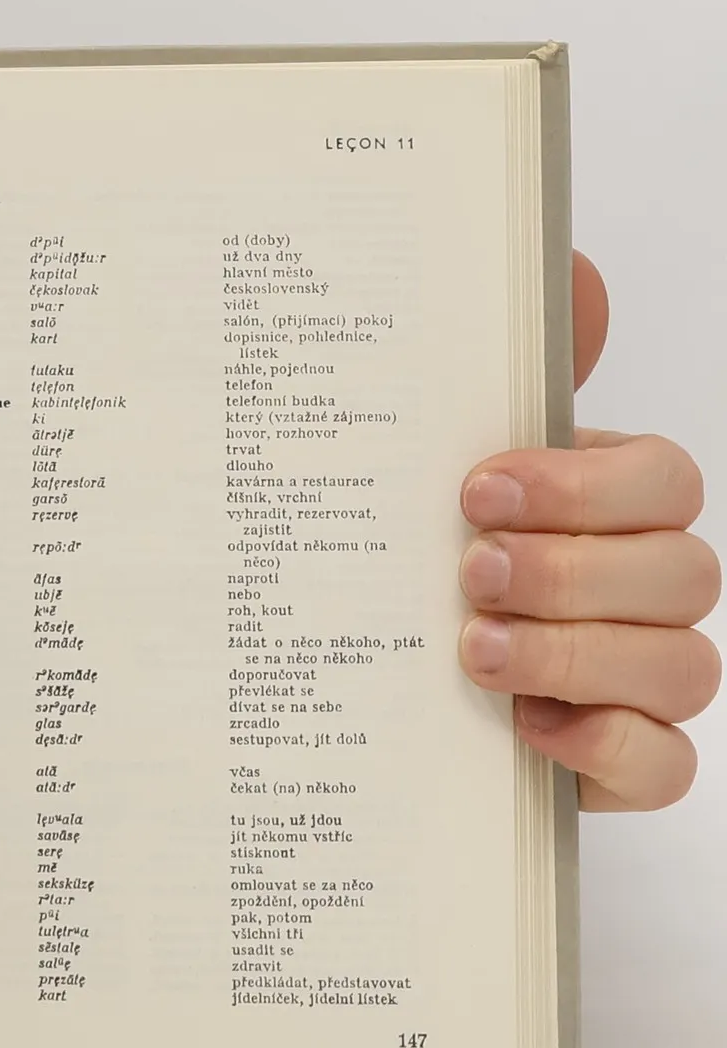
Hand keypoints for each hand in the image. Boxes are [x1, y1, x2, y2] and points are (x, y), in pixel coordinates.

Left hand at [458, 252, 719, 810]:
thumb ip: (499, 375)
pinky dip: (605, 748)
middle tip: (468, 575)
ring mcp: (642, 678)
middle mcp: (644, 588)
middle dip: (572, 573)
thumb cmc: (412, 556)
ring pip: (683, 668)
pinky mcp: (620, 760)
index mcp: (609, 506)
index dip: (583, 486)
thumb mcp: (424, 462)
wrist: (363, 674)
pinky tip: (523, 730)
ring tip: (473, 652)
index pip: (664, 481)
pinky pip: (665, 765)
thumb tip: (575, 283)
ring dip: (576, 656)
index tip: (475, 492)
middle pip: (684, 574)